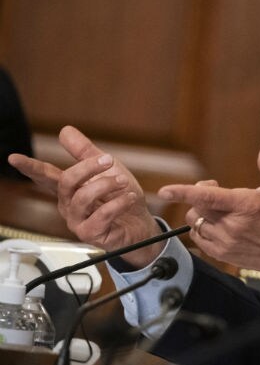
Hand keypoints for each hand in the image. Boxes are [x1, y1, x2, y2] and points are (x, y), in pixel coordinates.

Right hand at [8, 126, 161, 266]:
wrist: (141, 224)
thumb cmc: (121, 197)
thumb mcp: (107, 169)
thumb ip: (85, 152)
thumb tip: (65, 130)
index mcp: (69, 189)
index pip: (45, 176)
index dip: (30, 167)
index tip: (14, 158)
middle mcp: (68, 205)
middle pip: (66, 182)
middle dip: (88, 167)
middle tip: (108, 160)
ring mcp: (77, 221)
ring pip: (83, 198)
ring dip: (107, 185)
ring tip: (124, 182)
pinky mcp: (91, 234)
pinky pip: (101, 215)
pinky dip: (118, 203)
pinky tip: (129, 198)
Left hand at [158, 146, 259, 286]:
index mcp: (245, 205)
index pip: (208, 197)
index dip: (184, 192)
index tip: (165, 190)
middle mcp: (232, 225)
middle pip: (197, 206)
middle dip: (201, 194)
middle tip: (217, 192)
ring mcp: (224, 241)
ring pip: (194, 221)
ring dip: (201, 212)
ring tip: (219, 210)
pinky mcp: (220, 253)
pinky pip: (197, 236)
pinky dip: (201, 227)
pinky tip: (218, 224)